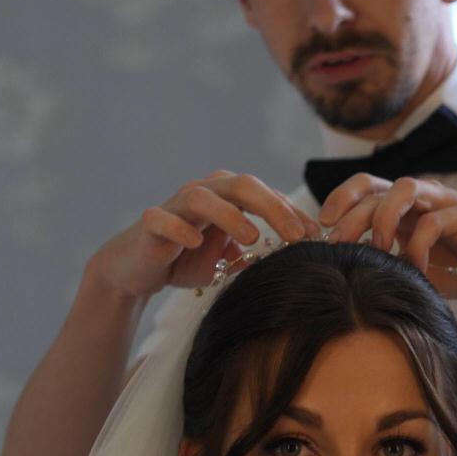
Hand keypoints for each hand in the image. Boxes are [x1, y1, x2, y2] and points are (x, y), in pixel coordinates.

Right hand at [88, 171, 319, 299]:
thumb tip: (299, 255)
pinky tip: (194, 243)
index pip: (266, 195)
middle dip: (273, 207)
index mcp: (228, 196)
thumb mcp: (230, 257)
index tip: (318, 235)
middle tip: (296, 234)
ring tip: (252, 237)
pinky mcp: (150, 222)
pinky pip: (164, 219)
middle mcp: (205, 192)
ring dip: (231, 215)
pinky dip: (179, 228)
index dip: (293, 212)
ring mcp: (175, 205)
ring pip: (203, 196)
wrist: (138, 269)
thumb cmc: (188, 258)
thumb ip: (259, 252)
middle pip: (242, 186)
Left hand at [318, 175, 456, 298]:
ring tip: (376, 249)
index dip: (340, 200)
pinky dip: (418, 245)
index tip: (322, 229)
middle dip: (350, 213)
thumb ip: (391, 264)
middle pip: (376, 186)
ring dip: (383, 218)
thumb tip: (349, 278)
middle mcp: (425, 197)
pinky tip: (415, 268)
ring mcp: (447, 203)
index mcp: (409, 205)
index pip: (366, 187)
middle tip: (337, 243)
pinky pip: (434, 222)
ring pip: (405, 189)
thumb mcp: (420, 268)